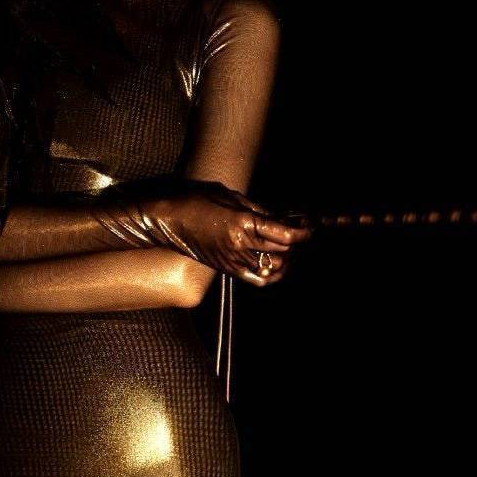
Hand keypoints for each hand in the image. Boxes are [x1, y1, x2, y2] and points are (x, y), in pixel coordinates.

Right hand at [149, 180, 313, 285]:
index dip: (302, 232)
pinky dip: (272, 274)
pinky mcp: (227, 269)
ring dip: (286, 257)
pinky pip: (258, 280)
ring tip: (287, 246)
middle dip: (296, 242)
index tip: (308, 227)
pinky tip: (275, 264)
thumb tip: (279, 219)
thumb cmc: (195, 201)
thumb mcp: (230, 197)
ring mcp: (234, 260)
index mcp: (242, 224)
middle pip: (283, 251)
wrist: (168, 220)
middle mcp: (240, 246)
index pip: (284, 234)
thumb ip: (257, 210)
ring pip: (274, 267)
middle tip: (298, 232)